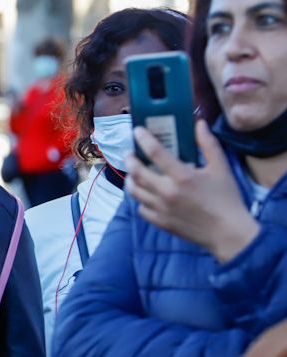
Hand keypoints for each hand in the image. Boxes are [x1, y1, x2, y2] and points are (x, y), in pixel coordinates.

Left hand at [126, 121, 258, 263]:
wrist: (228, 233)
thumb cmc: (226, 198)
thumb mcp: (221, 167)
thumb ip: (208, 144)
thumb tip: (199, 124)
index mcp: (182, 176)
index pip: (155, 152)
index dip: (143, 139)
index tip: (137, 131)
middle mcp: (166, 192)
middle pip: (136, 172)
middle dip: (130, 160)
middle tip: (130, 154)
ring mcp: (160, 209)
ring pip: (134, 191)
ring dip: (130, 179)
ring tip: (133, 173)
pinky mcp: (160, 222)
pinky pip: (141, 208)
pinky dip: (140, 199)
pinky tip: (145, 194)